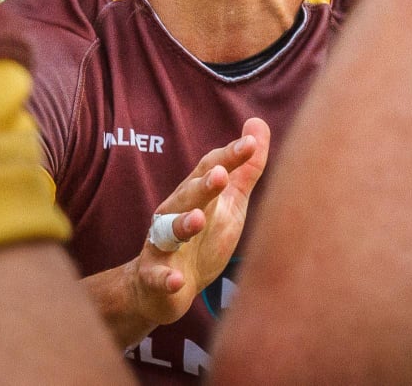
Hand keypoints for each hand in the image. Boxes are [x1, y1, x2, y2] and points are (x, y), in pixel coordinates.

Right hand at [117, 119, 270, 334]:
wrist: (162, 289)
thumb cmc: (203, 238)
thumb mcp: (230, 203)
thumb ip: (245, 168)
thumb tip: (257, 123)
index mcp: (194, 194)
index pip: (211, 169)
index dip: (229, 157)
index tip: (250, 144)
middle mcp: (175, 213)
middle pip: (188, 195)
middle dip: (203, 185)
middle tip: (220, 175)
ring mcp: (163, 245)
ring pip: (169, 230)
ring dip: (183, 224)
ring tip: (198, 219)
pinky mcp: (154, 276)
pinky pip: (156, 276)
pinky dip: (165, 279)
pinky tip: (177, 281)